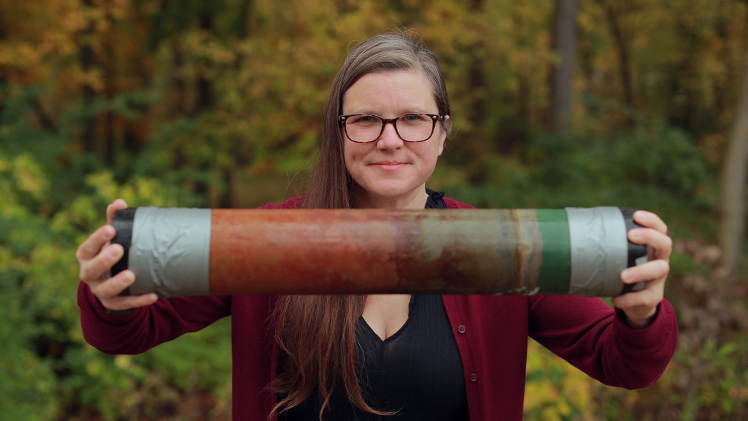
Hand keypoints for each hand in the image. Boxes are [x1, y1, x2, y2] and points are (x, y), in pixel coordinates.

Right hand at [76, 199, 157, 311]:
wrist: (111, 281)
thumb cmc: (111, 251)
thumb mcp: (111, 238)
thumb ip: (114, 220)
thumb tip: (120, 202)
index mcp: (86, 256)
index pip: (87, 247)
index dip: (97, 239)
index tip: (111, 228)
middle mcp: (89, 274)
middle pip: (91, 269)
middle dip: (104, 260)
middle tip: (119, 249)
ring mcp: (99, 291)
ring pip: (104, 290)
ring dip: (117, 283)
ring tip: (131, 274)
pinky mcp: (113, 304)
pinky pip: (125, 304)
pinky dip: (138, 300)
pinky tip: (153, 295)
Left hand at [611, 210, 671, 327]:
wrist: (634, 301)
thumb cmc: (623, 271)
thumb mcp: (620, 257)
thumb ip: (610, 244)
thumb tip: (580, 226)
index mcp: (652, 247)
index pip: (660, 229)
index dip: (651, 220)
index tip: (636, 215)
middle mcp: (660, 260)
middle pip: (665, 244)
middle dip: (649, 237)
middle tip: (630, 235)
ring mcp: (659, 279)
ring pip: (659, 270)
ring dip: (641, 271)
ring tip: (623, 276)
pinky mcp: (653, 297)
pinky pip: (645, 298)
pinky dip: (630, 298)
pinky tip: (615, 299)